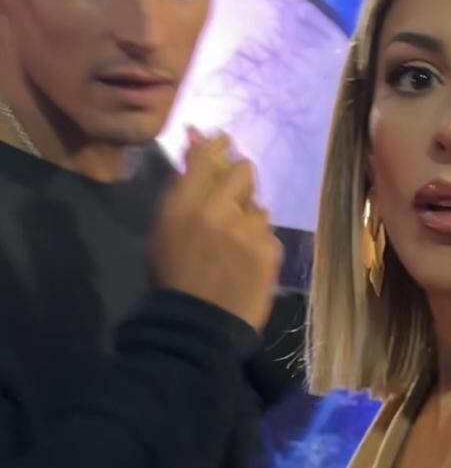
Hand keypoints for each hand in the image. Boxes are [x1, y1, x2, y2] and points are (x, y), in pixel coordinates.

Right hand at [150, 130, 281, 331]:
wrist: (197, 325)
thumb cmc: (172, 278)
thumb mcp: (164, 230)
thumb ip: (182, 192)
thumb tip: (196, 153)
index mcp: (184, 203)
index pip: (207, 155)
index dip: (217, 144)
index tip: (223, 142)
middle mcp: (218, 209)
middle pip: (244, 171)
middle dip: (241, 179)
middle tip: (235, 196)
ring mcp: (247, 230)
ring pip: (259, 208)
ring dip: (250, 219)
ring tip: (236, 245)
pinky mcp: (269, 251)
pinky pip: (269, 236)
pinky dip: (260, 246)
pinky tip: (246, 265)